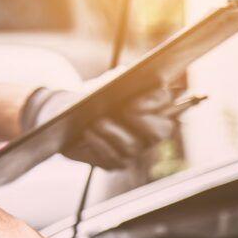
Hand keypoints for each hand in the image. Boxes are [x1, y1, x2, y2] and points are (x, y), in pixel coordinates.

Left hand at [26, 77, 178, 169]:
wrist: (71, 117)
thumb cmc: (93, 96)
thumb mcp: (104, 83)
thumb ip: (119, 78)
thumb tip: (125, 75)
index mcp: (152, 104)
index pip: (166, 100)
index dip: (155, 102)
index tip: (137, 99)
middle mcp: (150, 130)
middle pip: (160, 132)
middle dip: (144, 122)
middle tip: (126, 111)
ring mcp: (136, 150)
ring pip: (132, 147)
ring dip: (114, 133)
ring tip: (98, 122)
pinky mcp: (117, 163)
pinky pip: (113, 159)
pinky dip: (99, 144)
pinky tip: (88, 134)